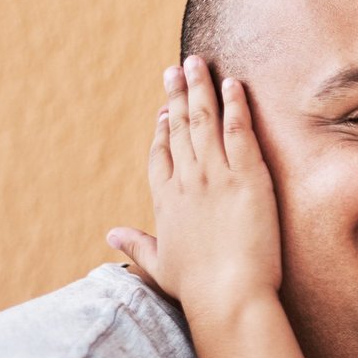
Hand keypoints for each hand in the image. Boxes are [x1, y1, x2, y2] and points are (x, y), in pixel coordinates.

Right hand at [107, 56, 281, 316]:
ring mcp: (215, 175)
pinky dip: (235, 105)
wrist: (227, 296)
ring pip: (205, 120)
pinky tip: (232, 84)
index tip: (164, 112)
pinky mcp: (247, 176)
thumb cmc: (197, 289)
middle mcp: (186, 181)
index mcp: (165, 201)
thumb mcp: (158, 265)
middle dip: (178, 95)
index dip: (162, 131)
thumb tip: (111, 236)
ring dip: (201, 88)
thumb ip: (136, 245)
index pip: (160, 155)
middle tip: (176, 68)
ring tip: (198, 61)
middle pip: (179, 128)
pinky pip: (238, 130)